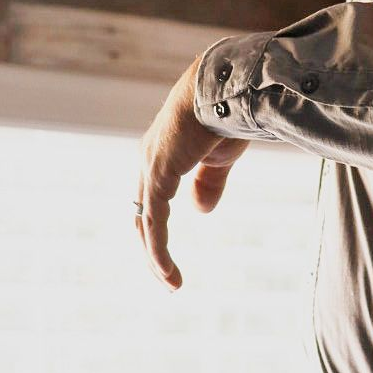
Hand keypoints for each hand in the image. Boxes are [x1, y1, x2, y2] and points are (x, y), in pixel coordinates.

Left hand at [135, 56, 250, 289]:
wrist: (229, 88)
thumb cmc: (227, 115)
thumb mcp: (219, 158)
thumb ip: (208, 184)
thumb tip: (199, 212)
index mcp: (162, 155)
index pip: (151, 200)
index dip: (158, 229)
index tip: (170, 254)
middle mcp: (149, 161)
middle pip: (142, 215)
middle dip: (152, 249)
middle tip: (168, 277)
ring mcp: (150, 168)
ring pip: (146, 224)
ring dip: (156, 258)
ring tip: (172, 284)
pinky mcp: (158, 175)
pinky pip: (154, 223)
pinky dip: (158, 252)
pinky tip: (167, 272)